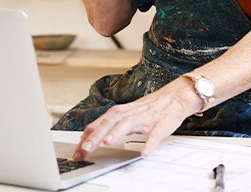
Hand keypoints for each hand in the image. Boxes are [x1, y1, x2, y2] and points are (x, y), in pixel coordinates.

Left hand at [72, 83, 195, 160]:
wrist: (173, 97)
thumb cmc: (147, 109)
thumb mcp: (124, 115)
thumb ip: (109, 125)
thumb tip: (90, 137)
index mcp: (118, 113)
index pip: (97, 125)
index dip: (85, 138)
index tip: (77, 152)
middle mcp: (128, 114)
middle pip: (108, 123)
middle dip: (95, 137)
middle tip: (84, 150)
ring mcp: (144, 119)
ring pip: (127, 124)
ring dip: (116, 133)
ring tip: (107, 143)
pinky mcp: (159, 125)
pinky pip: (154, 135)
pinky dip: (149, 143)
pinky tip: (145, 152)